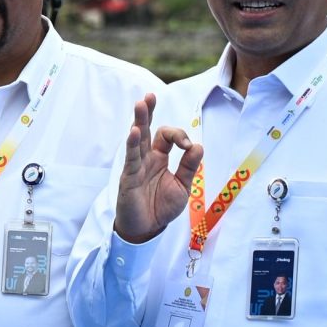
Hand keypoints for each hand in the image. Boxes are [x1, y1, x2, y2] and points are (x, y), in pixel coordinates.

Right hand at [114, 93, 203, 242]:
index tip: (188, 147)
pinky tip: (133, 131)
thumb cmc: (162, 207)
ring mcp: (136, 167)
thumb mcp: (183, 187)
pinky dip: (132, 145)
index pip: (167, 137)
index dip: (179, 136)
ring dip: (139, 121)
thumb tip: (198, 145)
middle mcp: (146, 158)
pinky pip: (131, 159)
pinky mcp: (128, 178)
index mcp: (160, 158)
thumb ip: (189, 167)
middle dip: (148, 112)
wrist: (147, 230)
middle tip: (149, 96)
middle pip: (146, 130)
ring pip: (137, 139)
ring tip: (141, 104)